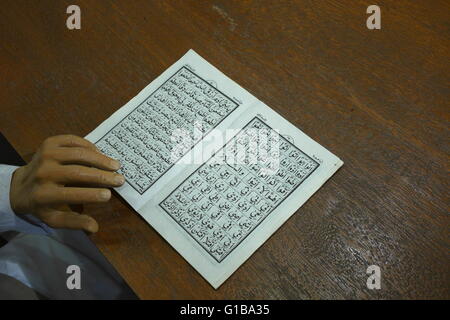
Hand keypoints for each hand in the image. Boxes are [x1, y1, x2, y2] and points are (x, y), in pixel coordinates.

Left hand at [9, 135, 124, 232]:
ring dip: (100, 159)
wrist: (20, 185)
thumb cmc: (42, 204)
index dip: (91, 195)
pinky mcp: (48, 143)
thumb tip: (94, 228)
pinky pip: (72, 141)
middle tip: (119, 179)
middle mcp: (43, 173)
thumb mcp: (54, 218)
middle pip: (77, 172)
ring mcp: (45, 155)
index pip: (71, 194)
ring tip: (115, 165)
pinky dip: (88, 146)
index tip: (109, 195)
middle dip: (102, 176)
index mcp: (43, 194)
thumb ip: (74, 222)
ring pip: (77, 154)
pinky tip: (100, 153)